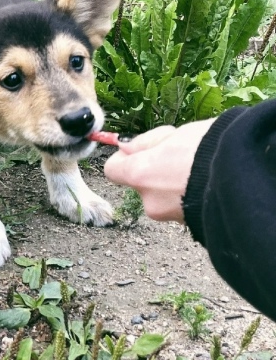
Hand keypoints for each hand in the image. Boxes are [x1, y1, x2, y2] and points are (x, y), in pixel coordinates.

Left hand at [102, 120, 216, 221]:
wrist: (246, 176)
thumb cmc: (212, 148)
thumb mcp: (176, 135)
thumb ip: (146, 143)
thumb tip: (126, 147)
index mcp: (140, 175)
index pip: (113, 170)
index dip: (125, 158)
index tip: (139, 150)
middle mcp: (149, 201)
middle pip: (140, 184)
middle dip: (154, 171)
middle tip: (180, 154)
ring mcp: (170, 216)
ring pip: (162, 196)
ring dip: (173, 184)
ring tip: (200, 168)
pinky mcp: (190, 225)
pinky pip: (181, 206)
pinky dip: (188, 196)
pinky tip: (207, 182)